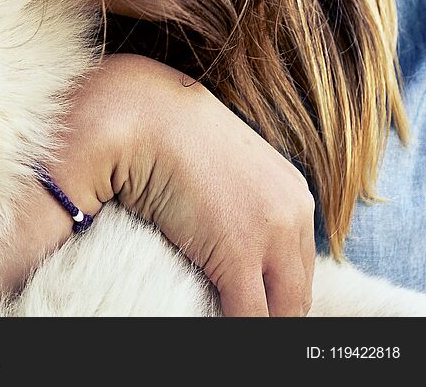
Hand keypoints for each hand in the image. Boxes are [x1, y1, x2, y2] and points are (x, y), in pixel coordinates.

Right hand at [83, 54, 316, 316]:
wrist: (141, 114)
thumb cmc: (166, 134)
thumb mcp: (218, 169)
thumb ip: (236, 204)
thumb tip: (224, 240)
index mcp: (291, 192)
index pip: (298, 267)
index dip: (275, 294)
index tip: (252, 304)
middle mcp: (293, 212)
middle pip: (297, 293)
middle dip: (270, 312)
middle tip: (236, 316)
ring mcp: (271, 233)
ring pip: (280, 309)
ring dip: (252, 317)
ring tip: (220, 319)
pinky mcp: (238, 253)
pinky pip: (247, 316)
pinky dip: (229, 324)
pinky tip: (207, 321)